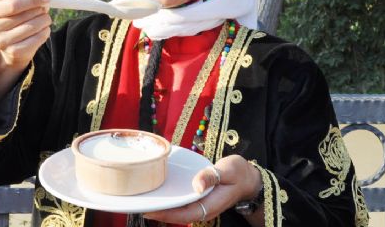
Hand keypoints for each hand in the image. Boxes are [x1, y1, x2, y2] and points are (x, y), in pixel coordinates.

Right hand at [0, 0, 51, 107]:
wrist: (11, 43)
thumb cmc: (14, 14)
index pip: (13, 4)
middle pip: (24, 16)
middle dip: (40, 9)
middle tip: (46, 7)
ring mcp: (1, 43)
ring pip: (33, 27)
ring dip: (44, 20)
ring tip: (45, 18)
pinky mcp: (14, 53)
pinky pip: (37, 39)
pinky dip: (45, 32)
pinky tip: (43, 29)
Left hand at [143, 155, 261, 223]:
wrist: (248, 178)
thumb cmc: (238, 172)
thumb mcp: (228, 170)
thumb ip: (212, 176)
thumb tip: (197, 185)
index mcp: (210, 205)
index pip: (183, 213)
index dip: (165, 214)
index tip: (148, 210)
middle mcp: (202, 209)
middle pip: (176, 215)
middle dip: (157, 211)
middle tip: (137, 203)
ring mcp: (199, 206)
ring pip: (176, 210)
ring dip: (160, 206)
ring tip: (141, 199)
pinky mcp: (197, 200)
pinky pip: (179, 204)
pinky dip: (168, 200)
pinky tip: (156, 192)